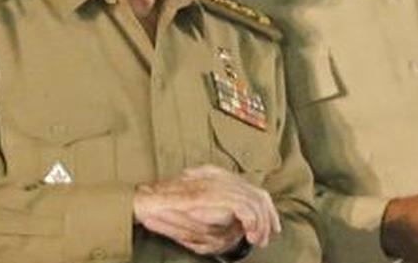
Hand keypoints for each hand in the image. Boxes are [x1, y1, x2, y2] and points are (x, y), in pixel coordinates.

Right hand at [133, 165, 280, 255]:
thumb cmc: (170, 213)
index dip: (265, 209)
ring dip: (261, 223)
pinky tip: (249, 234)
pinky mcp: (215, 192)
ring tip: (257, 240)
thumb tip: (241, 229)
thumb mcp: (201, 220)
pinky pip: (245, 206)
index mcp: (219, 177)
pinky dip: (252, 222)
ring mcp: (219, 182)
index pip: (252, 189)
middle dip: (268, 217)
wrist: (148, 203)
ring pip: (255, 200)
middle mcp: (222, 176)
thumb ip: (223, 221)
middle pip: (258, 193)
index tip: (269, 227)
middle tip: (266, 237)